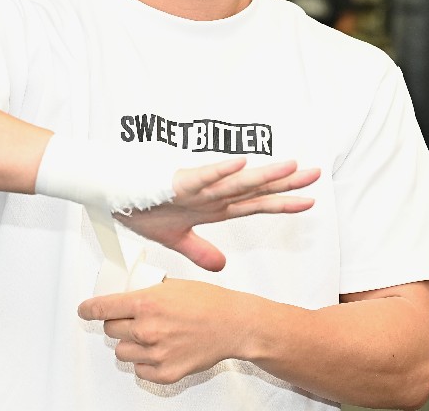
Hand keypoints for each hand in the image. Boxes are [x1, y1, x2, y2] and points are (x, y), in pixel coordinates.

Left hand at [77, 278, 250, 384]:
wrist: (233, 325)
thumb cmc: (209, 303)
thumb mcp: (173, 285)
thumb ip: (147, 292)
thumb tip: (127, 295)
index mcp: (147, 303)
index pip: (103, 308)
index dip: (89, 309)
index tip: (85, 310)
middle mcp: (148, 329)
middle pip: (111, 330)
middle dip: (118, 323)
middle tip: (134, 320)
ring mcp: (155, 353)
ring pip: (122, 352)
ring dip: (130, 344)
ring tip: (150, 336)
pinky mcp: (165, 373)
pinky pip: (139, 370)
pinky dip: (145, 362)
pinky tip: (159, 350)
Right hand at [116, 158, 318, 271]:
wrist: (112, 196)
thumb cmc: (142, 208)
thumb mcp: (176, 238)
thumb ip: (200, 251)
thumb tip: (222, 266)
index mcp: (213, 207)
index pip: (255, 204)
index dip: (282, 202)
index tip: (311, 201)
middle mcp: (211, 194)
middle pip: (254, 189)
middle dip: (285, 183)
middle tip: (317, 174)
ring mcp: (197, 187)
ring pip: (235, 181)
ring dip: (262, 174)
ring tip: (290, 167)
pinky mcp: (177, 182)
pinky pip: (202, 176)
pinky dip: (221, 170)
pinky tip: (241, 164)